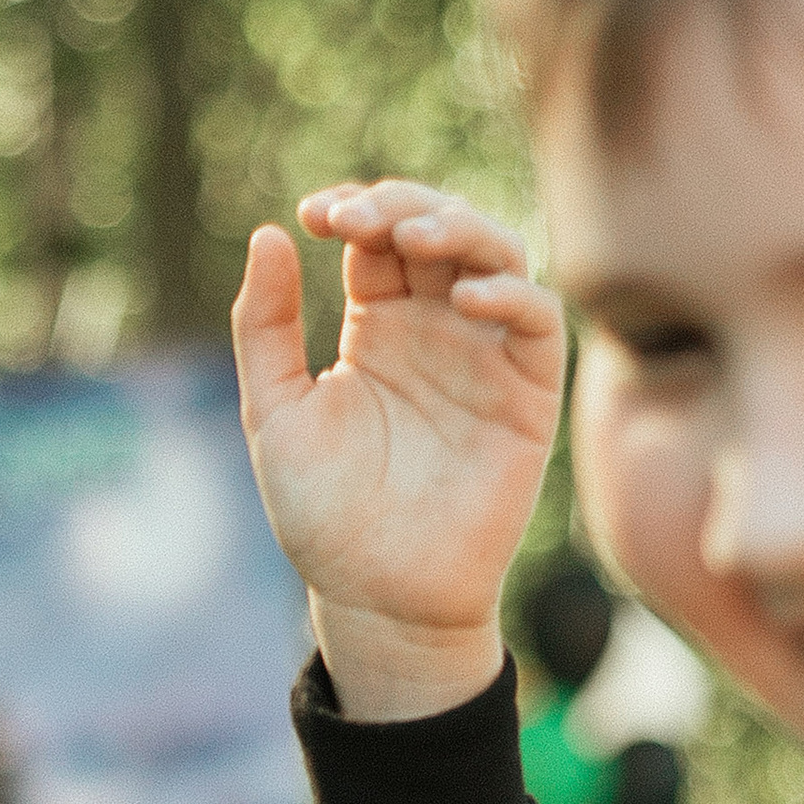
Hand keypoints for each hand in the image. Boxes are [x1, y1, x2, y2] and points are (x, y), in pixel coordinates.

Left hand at [233, 184, 564, 721]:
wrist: (376, 597)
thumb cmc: (323, 514)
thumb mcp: (275, 412)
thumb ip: (265, 328)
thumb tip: (267, 235)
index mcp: (378, 327)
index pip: (378, 238)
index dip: (355, 210)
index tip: (314, 216)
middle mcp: (436, 330)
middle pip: (439, 230)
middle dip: (402, 207)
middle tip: (360, 218)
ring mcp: (485, 358)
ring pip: (497, 256)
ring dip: (460, 230)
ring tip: (411, 238)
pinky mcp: (528, 395)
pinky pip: (537, 323)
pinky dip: (511, 295)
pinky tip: (464, 299)